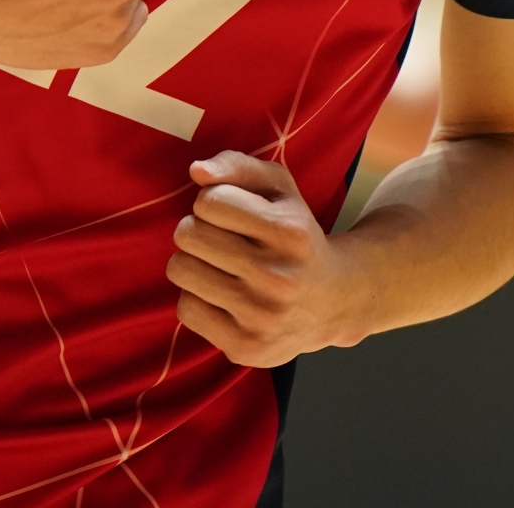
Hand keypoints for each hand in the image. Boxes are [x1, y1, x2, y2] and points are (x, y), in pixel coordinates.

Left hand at [167, 151, 369, 366]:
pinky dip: (198, 298)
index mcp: (290, 232)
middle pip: (188, 234)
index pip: (209, 201)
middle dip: (198, 229)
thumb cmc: (295, 235)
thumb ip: (237, 166)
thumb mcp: (280, 189)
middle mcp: (278, 277)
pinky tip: (225, 296)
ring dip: (194, 263)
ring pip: (180, 270)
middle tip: (223, 240)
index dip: (212, 202)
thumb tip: (197, 171)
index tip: (230, 212)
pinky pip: (186, 309)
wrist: (333, 302)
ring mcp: (262, 317)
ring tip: (222, 266)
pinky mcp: (246, 348)